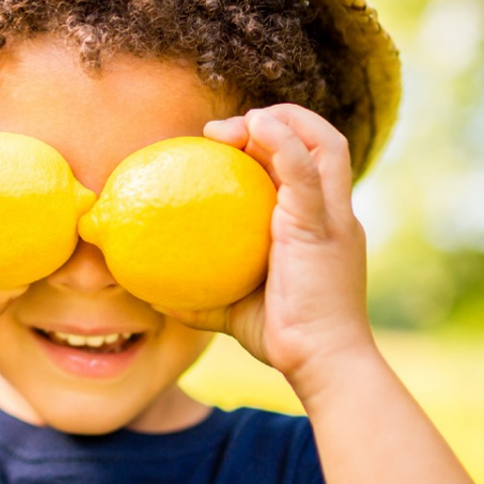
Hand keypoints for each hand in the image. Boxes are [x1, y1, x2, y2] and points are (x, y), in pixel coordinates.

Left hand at [161, 104, 374, 396]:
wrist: (322, 363)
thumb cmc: (284, 339)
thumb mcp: (234, 310)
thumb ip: (200, 297)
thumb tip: (151, 293)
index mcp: (318, 225)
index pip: (304, 165)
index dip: (271, 145)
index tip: (224, 146)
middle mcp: (332, 213)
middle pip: (321, 143)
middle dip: (277, 121)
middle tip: (221, 134)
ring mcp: (332, 217)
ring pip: (325, 144)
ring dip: (282, 121)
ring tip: (241, 125)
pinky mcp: (321, 224)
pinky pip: (305, 170)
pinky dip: (283, 141)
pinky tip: (256, 126)